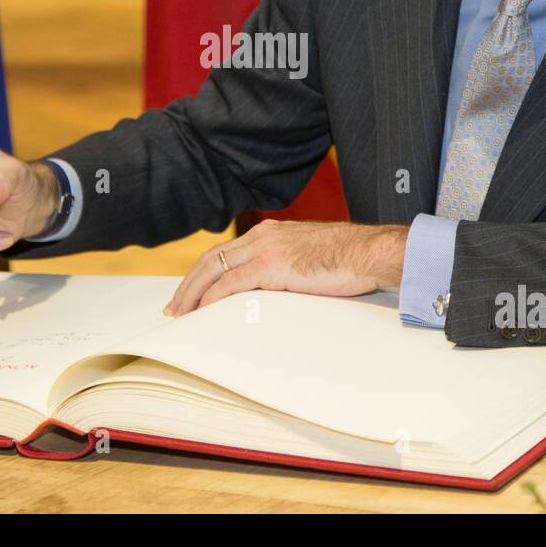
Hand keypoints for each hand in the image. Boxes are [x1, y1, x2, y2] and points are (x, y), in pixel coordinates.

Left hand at [163, 220, 408, 316]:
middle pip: (211, 258)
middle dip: (189, 284)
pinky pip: (229, 284)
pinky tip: (202, 314)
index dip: (204, 273)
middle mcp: (263, 235)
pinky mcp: (271, 265)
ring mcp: (265, 248)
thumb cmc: (352, 258)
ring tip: (181, 314)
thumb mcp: (312, 257)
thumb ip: (292, 266)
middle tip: (175, 307)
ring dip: (192, 294)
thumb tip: (284, 287)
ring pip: (213, 270)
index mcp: (272, 232)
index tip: (192, 291)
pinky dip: (210, 300)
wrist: (370, 252)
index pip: (226, 251)